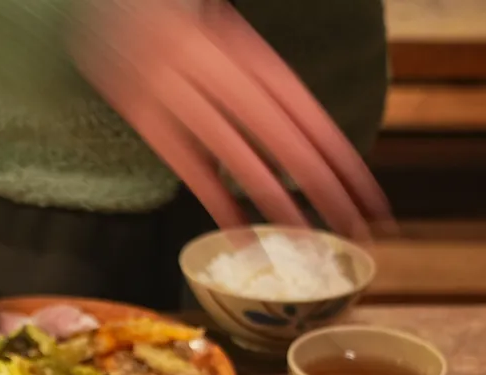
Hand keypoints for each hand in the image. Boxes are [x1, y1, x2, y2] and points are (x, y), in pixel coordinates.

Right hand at [74, 0, 392, 237]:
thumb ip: (263, 77)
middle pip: (285, 141)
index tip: (373, 199)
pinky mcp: (146, 117)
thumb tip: (306, 132)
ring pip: (240, 160)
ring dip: (279, 205)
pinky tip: (245, 234)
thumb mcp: (231, 32)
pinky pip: (189, 168)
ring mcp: (180, 96)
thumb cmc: (178, 18)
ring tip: (311, 240)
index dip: (343, 161)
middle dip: (325, 190)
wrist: (113, 2)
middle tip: (358, 231)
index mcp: (249, 51)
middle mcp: (219, 72)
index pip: (309, 116)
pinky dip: (219, 204)